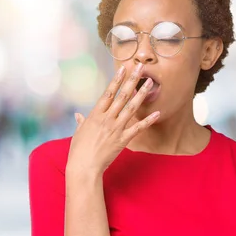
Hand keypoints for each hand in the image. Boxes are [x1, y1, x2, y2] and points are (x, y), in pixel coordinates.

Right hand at [66, 63, 158, 177]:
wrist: (84, 166)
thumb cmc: (79, 150)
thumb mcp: (78, 133)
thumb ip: (81, 122)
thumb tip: (78, 115)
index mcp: (95, 114)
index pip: (108, 92)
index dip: (117, 80)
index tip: (123, 68)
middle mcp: (107, 118)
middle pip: (122, 95)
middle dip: (132, 80)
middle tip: (141, 68)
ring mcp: (116, 128)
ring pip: (132, 107)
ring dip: (142, 94)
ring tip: (151, 82)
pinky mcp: (123, 139)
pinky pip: (138, 128)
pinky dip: (148, 120)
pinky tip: (157, 112)